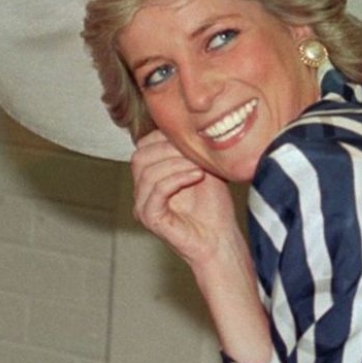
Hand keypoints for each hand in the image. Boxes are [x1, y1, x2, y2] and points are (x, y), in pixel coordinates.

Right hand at [130, 130, 237, 266]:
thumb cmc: (214, 206)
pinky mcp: (150, 218)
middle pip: (140, 156)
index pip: (144, 145)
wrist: (221, 238)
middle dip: (169, 149)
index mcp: (151, 176)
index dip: (165, 137)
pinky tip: (196, 177)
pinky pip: (156, 191)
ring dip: (177, 164)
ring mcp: (143, 206)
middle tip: (195, 154)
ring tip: (199, 167)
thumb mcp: (202, 167)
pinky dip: (177, 179)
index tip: (192, 140)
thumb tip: (185, 124)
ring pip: (147, 172)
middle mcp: (142, 190)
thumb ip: (188, 149)